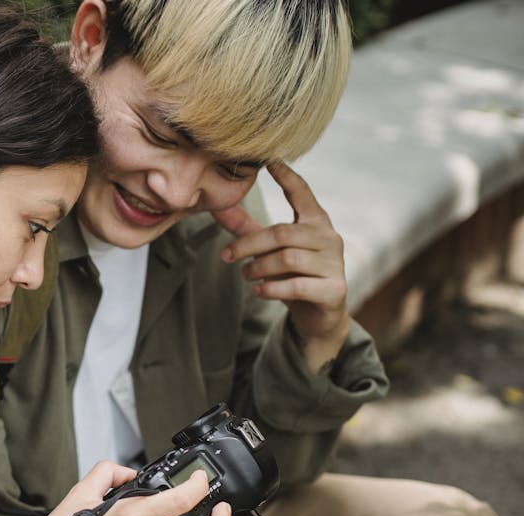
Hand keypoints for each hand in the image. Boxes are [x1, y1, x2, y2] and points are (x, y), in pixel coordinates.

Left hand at [213, 162, 350, 371]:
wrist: (320, 317)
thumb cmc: (294, 275)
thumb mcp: (270, 250)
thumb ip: (247, 229)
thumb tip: (217, 206)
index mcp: (316, 222)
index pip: (302, 193)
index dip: (287, 177)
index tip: (270, 160)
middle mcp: (329, 238)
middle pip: (282, 233)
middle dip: (248, 245)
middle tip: (227, 256)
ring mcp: (334, 264)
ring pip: (287, 258)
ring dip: (258, 267)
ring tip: (245, 275)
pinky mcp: (334, 289)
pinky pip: (296, 285)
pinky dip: (271, 288)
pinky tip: (259, 290)